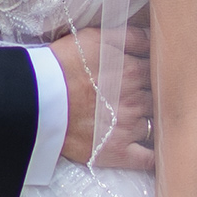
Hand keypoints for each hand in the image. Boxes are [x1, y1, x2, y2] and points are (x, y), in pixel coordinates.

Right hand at [54, 25, 153, 173]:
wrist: (36, 99)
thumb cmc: (63, 65)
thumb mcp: (96, 37)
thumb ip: (130, 36)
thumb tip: (154, 38)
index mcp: (133, 72)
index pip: (159, 73)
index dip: (158, 74)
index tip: (156, 75)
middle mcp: (136, 101)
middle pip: (159, 99)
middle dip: (157, 97)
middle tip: (150, 96)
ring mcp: (129, 128)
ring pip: (156, 125)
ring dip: (155, 122)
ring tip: (148, 120)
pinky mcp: (118, 152)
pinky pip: (147, 159)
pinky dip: (156, 158)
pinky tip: (160, 154)